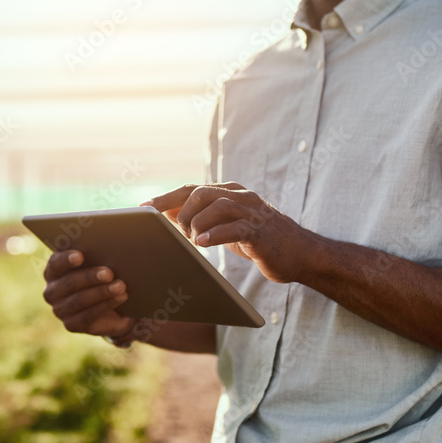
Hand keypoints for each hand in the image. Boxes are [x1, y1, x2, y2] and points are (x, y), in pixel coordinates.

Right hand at [42, 250, 133, 337]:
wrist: (111, 308)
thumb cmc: (102, 277)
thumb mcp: (98, 264)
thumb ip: (96, 256)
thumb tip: (108, 246)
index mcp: (53, 271)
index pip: (55, 264)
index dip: (66, 260)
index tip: (81, 256)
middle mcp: (51, 291)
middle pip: (70, 282)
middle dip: (90, 277)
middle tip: (109, 272)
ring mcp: (59, 310)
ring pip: (80, 300)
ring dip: (102, 292)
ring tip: (120, 285)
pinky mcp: (71, 325)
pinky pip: (88, 315)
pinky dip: (107, 305)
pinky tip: (121, 297)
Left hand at [143, 183, 311, 283]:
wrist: (299, 254)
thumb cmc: (259, 241)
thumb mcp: (227, 226)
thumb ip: (202, 217)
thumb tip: (166, 213)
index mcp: (229, 192)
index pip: (190, 188)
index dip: (164, 197)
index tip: (142, 208)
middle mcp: (240, 196)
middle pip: (199, 192)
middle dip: (180, 213)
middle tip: (174, 234)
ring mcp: (252, 211)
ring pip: (215, 205)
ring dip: (196, 224)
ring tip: (191, 241)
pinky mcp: (260, 230)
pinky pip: (234, 227)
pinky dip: (214, 234)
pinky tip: (202, 244)